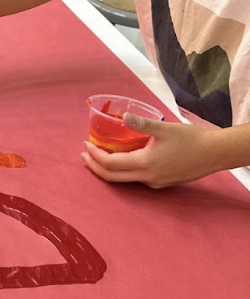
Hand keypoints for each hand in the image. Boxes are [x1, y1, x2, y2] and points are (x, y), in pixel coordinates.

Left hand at [81, 114, 224, 188]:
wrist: (215, 153)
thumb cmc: (191, 139)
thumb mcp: (164, 128)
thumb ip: (142, 123)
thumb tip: (124, 115)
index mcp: (145, 163)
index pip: (110, 164)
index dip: (94, 155)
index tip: (85, 145)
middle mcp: (148, 177)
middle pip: (112, 178)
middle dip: (94, 167)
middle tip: (83, 156)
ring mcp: (155, 183)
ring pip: (124, 180)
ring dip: (108, 170)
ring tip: (98, 156)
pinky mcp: (162, 183)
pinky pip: (137, 179)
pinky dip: (123, 171)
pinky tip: (122, 160)